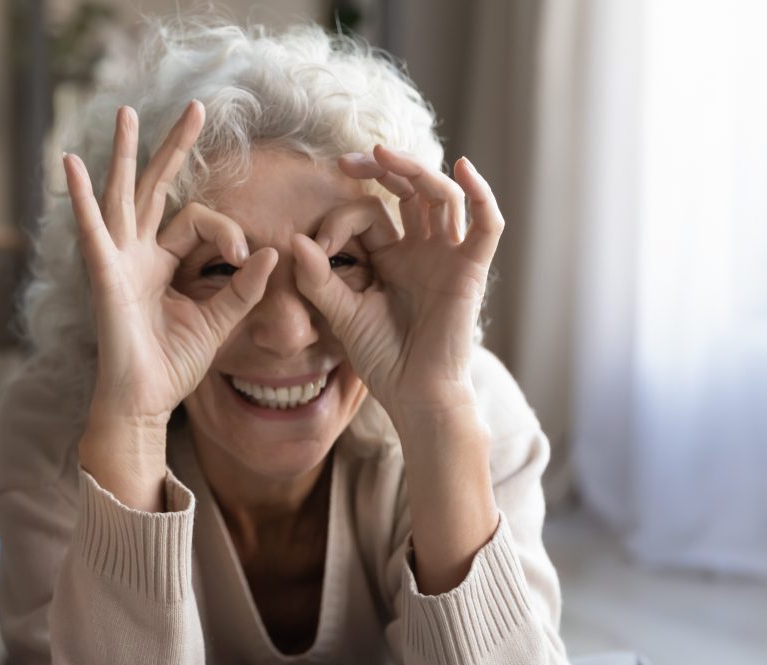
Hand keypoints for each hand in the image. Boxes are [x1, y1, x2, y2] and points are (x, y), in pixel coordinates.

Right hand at [64, 101, 279, 425]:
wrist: (144, 403)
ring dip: (127, 153)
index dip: (227, 231)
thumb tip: (273, 253)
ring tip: (128, 112)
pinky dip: (80, 198)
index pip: (196, 222)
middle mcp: (137, 255)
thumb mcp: (219, 322)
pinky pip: (91, 230)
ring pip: (123, 195)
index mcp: (162, 264)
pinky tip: (69, 165)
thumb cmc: (172, 367)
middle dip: (174, 146)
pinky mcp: (104, 275)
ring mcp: (117, 261)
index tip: (246, 255)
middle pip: (156, 188)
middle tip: (196, 107)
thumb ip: (243, 288)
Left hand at [290, 145, 503, 424]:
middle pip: (410, 191)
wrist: (414, 394)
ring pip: (442, 197)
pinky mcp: (471, 270)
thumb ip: (320, 280)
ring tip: (384, 154)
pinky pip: (486, 224)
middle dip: (382, 169)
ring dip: (415, 170)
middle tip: (348, 160)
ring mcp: (448, 257)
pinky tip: (463, 168)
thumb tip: (295, 239)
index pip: (371, 214)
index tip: (317, 246)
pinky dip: (480, 194)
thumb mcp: (342, 314)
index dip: (341, 220)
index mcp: (391, 257)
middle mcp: (422, 250)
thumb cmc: (381, 359)